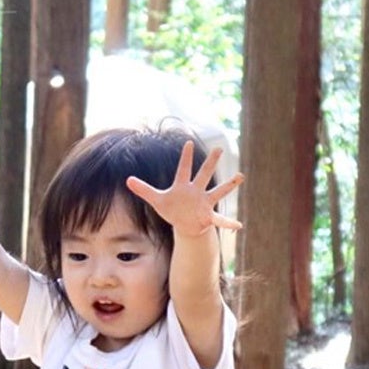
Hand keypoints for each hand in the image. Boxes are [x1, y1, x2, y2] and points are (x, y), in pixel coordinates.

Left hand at [125, 142, 243, 235]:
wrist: (184, 224)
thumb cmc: (171, 209)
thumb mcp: (156, 200)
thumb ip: (144, 189)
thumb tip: (128, 180)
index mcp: (183, 186)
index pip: (183, 169)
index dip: (185, 157)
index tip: (188, 142)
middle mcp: (196, 191)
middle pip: (204, 174)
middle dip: (211, 162)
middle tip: (219, 148)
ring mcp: (204, 203)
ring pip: (218, 191)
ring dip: (229, 185)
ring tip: (240, 176)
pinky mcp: (208, 216)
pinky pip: (220, 220)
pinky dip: (229, 223)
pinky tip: (239, 225)